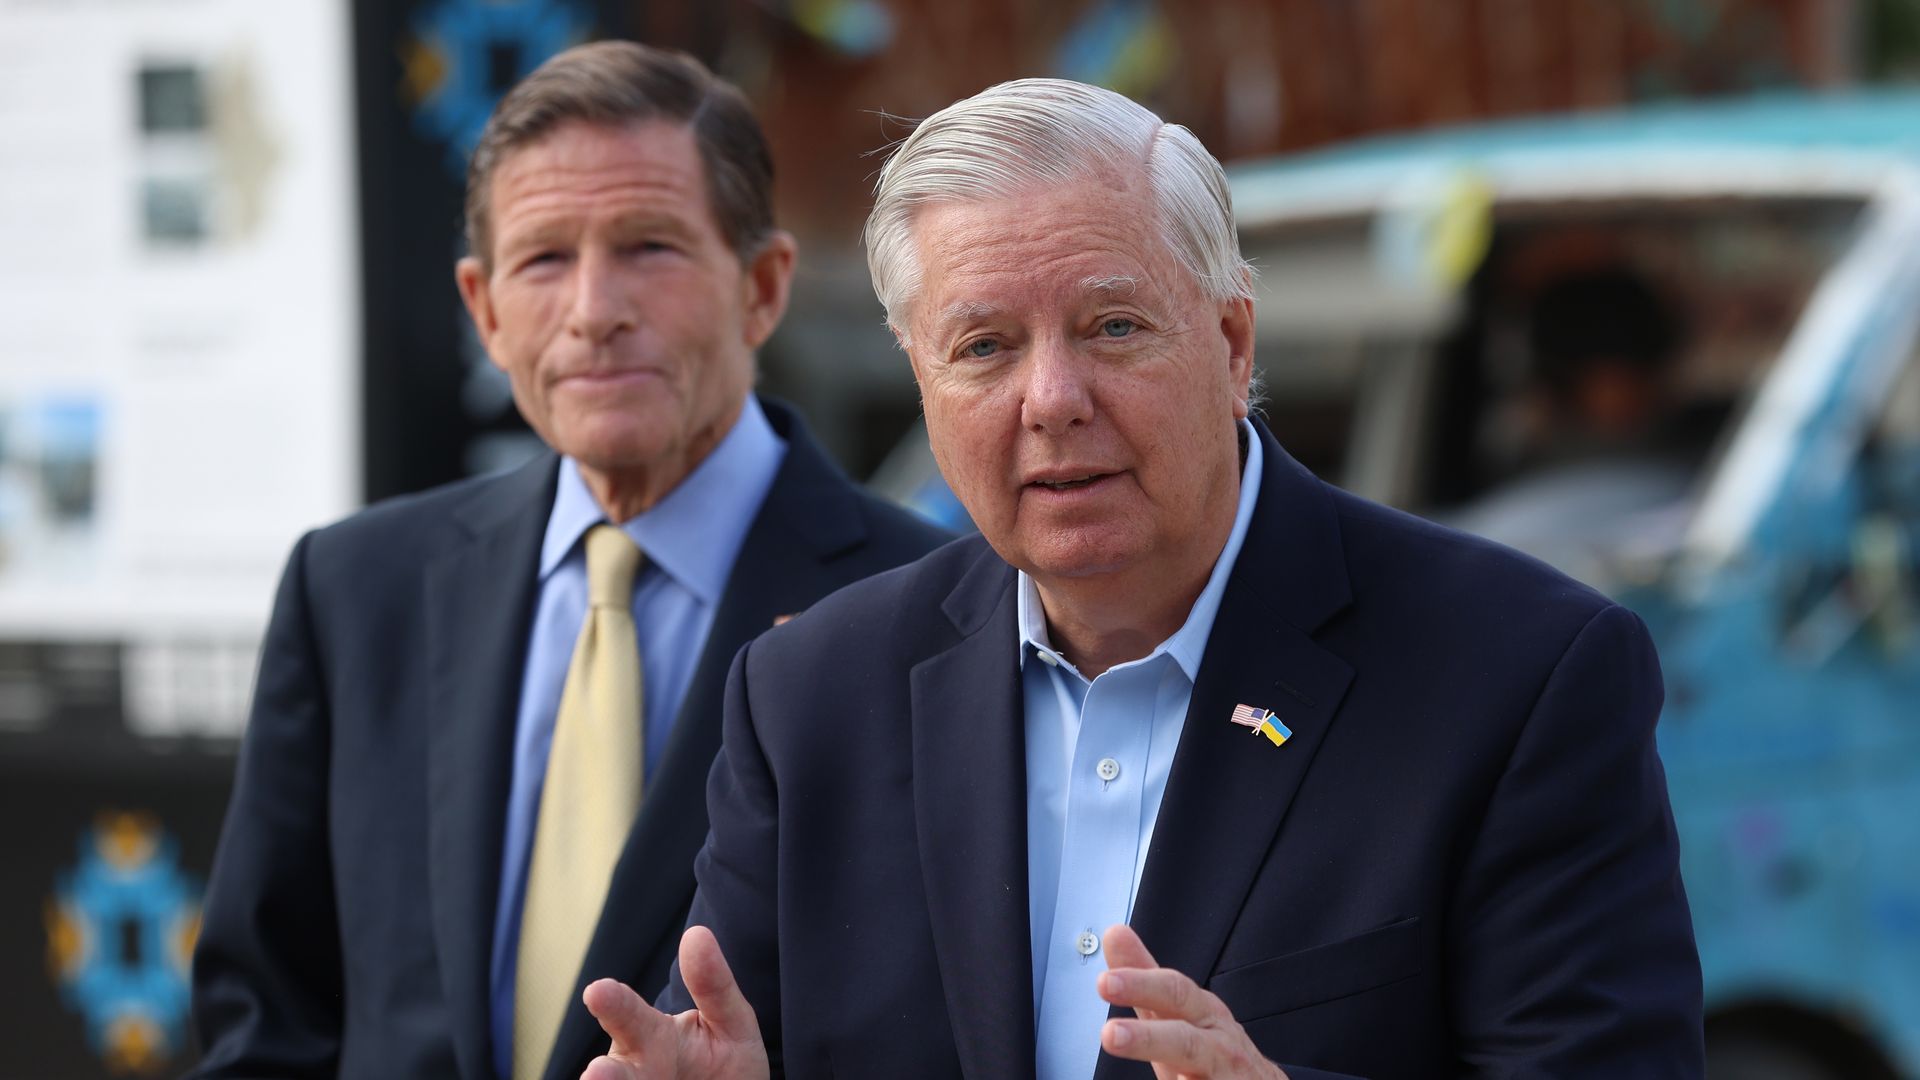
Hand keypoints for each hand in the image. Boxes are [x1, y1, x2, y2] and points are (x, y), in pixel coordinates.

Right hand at [581, 925, 769, 1079]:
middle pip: (616, 1072)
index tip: (598, 991)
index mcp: (653, 1037)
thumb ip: (713, 985)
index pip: (629, 1015)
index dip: (613, 1004)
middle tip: (597, 1072)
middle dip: (605, 1074)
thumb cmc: (726, 1060)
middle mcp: (637, 1071)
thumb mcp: (730, 1021)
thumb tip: (697, 935)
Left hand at [1097, 924, 1288, 1079]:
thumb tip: (1115, 933)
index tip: (1106, 982)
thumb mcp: (1179, 1011)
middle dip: (1147, 1038)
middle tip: (1112, 1034)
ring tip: (1172, 1079)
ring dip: (1184, 1079)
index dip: (1140, 986)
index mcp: (1202, 1013)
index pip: (1173, 993)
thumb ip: (1145, 978)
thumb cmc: (1211, 1044)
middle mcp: (1218, 1045)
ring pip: (1205, 1073)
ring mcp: (1228, 1077)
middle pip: (1184, 1041)